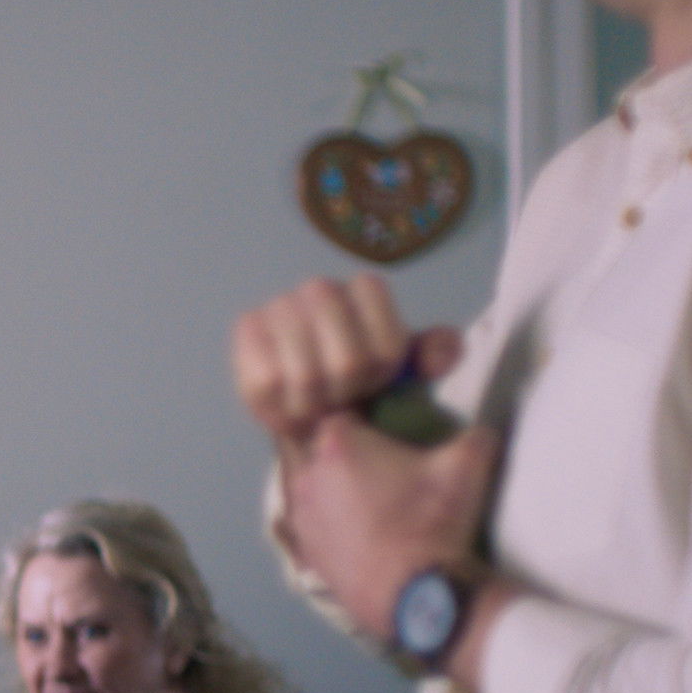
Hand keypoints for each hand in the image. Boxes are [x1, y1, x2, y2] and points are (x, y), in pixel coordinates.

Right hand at [233, 274, 461, 446]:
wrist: (311, 403)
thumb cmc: (362, 381)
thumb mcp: (408, 368)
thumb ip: (434, 354)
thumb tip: (445, 351)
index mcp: (365, 291)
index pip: (387, 342)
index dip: (383, 369)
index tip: (375, 379)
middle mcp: (321, 289)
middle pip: (349, 361)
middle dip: (349, 394)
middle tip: (343, 397)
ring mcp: (280, 306)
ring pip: (306, 374)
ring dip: (315, 403)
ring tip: (316, 402)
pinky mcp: (246, 330)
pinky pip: (268, 380)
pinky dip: (281, 403)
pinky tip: (288, 401)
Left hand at [280, 410, 505, 641]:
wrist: (416, 595)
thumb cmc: (435, 522)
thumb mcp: (468, 466)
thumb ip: (475, 434)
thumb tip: (482, 430)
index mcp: (337, 443)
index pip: (336, 410)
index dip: (357, 415)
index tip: (377, 425)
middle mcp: (306, 474)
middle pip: (309, 444)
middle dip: (332, 446)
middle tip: (366, 458)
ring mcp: (299, 514)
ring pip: (302, 483)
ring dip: (322, 480)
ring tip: (355, 490)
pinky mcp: (302, 548)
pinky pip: (305, 520)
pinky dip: (321, 517)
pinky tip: (347, 524)